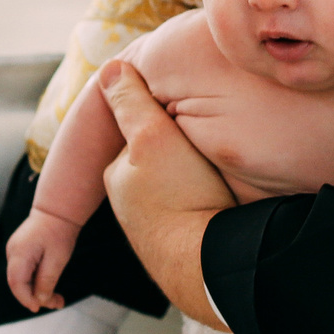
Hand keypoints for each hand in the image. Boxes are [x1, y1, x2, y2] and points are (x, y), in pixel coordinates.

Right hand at [5, 209, 80, 311]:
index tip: (39, 307)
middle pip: (18, 283)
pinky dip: (36, 281)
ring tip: (57, 299)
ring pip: (21, 279)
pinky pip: (24, 272)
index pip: (16, 283)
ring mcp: (14, 252)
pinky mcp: (20, 252)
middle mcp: (12, 253)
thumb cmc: (58, 231)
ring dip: (38, 291)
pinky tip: (49, 286)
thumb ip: (47, 280)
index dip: (26, 299)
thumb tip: (40, 299)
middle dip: (35, 297)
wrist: (57, 210)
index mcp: (19, 253)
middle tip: (57, 303)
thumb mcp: (57, 258)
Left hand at [99, 61, 233, 328]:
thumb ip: (132, 102)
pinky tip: (224, 209)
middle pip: (160, 166)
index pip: (141, 137)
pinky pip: (193, 219)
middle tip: (210, 154)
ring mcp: (153, 234)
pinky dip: (205, 211)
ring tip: (221, 183)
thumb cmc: (182, 197)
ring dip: (196, 186)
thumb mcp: (154, 136)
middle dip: (181, 158)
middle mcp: (129, 208)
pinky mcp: (179, 255)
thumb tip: (109, 69)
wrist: (207, 265)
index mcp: (117, 177)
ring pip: (178, 194)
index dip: (167, 125)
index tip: (192, 122)